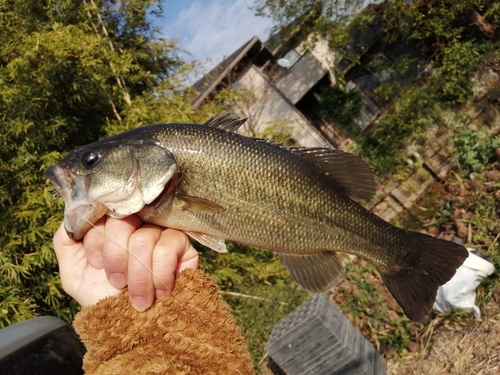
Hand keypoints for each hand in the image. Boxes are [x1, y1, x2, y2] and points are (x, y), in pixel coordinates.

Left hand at [53, 215, 198, 310]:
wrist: (130, 329)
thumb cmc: (103, 298)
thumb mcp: (74, 272)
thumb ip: (66, 239)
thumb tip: (76, 213)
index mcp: (111, 224)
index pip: (102, 212)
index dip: (97, 241)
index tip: (96, 265)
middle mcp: (137, 222)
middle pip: (123, 221)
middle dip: (116, 259)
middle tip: (117, 283)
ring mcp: (161, 230)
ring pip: (144, 238)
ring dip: (137, 275)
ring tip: (137, 297)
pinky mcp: (182, 244)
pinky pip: (168, 247)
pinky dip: (159, 274)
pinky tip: (158, 292)